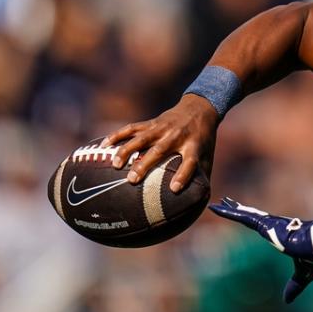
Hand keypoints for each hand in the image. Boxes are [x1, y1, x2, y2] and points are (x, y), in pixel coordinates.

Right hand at [102, 94, 217, 191]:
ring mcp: (162, 128)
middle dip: (145, 165)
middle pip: (159, 151)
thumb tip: (199, 203)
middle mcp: (177, 137)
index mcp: (193, 147)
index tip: (174, 189)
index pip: (189, 163)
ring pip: (142, 138)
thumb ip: (203, 176)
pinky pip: (132, 128)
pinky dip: (117, 135)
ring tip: (114, 165)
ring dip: (127, 150)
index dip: (183, 176)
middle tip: (131, 180)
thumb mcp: (208, 156)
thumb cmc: (203, 139)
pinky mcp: (151, 122)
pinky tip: (104, 145)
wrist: (200, 108)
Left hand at [208, 197, 312, 302]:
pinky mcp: (265, 225)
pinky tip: (218, 208)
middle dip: (240, 209)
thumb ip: (294, 286)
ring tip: (218, 202)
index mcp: (282, 234)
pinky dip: (229, 213)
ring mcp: (269, 224)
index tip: (247, 212)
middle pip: (252, 216)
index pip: (263, 225)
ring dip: (230, 209)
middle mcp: (274, 226)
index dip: (253, 218)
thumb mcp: (303, 274)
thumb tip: (288, 301)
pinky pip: (242, 217)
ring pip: (245, 215)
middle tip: (227, 201)